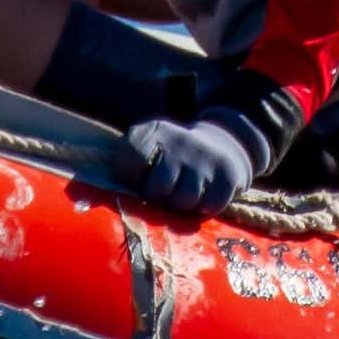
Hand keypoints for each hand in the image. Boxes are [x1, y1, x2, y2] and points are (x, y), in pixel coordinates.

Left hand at [117, 113, 269, 215]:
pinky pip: (209, 207)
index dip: (131, 178)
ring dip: (181, 204)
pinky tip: (205, 194)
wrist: (224, 143)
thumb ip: (125, 167)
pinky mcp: (227, 176)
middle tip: (165, 189)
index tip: (140, 176)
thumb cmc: (173, 157)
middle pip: (157, 189)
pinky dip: (205, 207)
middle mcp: (181, 140)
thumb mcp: (148, 147)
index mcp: (154, 131)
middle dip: (158, 196)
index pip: (129, 163)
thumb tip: (111, 200)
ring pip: (183, 201)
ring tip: (184, 191)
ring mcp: (205, 158)